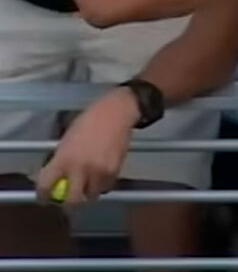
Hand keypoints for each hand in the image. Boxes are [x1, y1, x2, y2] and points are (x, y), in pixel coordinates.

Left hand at [36, 88, 138, 204]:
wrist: (116, 113)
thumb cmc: (88, 121)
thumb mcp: (67, 140)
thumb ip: (61, 160)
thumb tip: (56, 178)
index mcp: (63, 159)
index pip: (46, 186)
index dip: (43, 195)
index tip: (45, 197)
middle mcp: (80, 169)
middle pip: (72, 201)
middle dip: (69, 203)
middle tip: (69, 199)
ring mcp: (99, 172)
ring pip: (92, 195)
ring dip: (89, 192)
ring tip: (89, 183)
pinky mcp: (115, 171)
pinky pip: (106, 186)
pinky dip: (103, 184)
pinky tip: (102, 174)